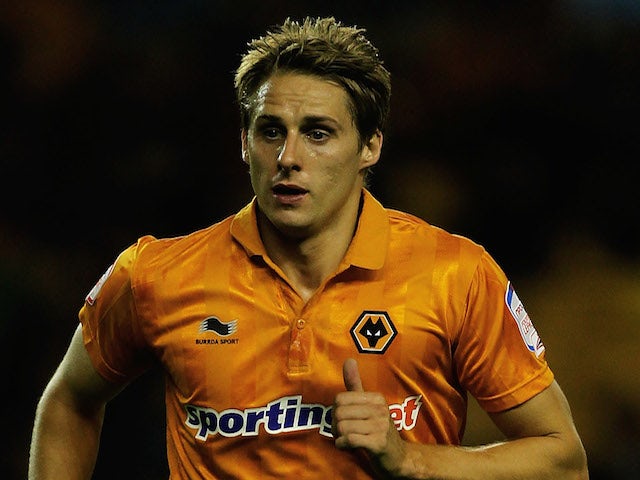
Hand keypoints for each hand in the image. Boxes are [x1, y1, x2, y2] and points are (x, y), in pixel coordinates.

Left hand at [332, 358, 406, 475]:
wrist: (398, 458)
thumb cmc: (378, 431)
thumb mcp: (368, 406)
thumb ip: (356, 384)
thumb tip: (349, 360)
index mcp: (376, 398)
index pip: (340, 399)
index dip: (336, 412)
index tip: (344, 420)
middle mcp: (380, 409)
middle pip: (338, 413)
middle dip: (335, 426)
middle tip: (343, 433)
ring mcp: (381, 426)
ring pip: (342, 427)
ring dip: (339, 437)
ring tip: (347, 440)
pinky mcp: (378, 443)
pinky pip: (349, 439)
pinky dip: (342, 445)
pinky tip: (347, 446)